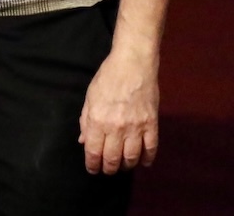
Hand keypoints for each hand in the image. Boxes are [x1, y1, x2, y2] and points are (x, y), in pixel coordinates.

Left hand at [79, 50, 159, 174]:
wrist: (132, 64)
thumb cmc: (107, 78)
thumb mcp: (90, 97)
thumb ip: (86, 121)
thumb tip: (83, 141)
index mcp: (97, 119)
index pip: (93, 150)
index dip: (92, 164)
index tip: (92, 169)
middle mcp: (116, 127)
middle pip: (112, 158)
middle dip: (108, 168)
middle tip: (107, 170)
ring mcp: (136, 127)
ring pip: (132, 157)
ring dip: (126, 166)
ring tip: (123, 166)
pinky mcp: (152, 124)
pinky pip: (151, 148)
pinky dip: (147, 159)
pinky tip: (142, 162)